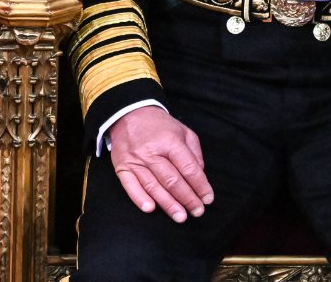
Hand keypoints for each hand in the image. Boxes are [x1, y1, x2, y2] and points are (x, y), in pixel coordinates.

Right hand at [106, 106, 214, 222]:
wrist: (128, 113)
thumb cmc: (159, 126)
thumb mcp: (183, 131)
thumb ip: (194, 153)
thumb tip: (199, 175)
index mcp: (169, 141)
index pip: (188, 168)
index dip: (200, 186)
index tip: (208, 199)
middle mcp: (151, 151)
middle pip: (172, 180)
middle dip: (187, 199)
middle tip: (197, 212)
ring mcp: (135, 160)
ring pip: (153, 186)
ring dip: (168, 204)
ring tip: (181, 217)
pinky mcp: (122, 166)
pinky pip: (130, 186)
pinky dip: (139, 198)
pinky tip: (150, 209)